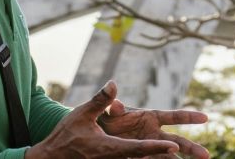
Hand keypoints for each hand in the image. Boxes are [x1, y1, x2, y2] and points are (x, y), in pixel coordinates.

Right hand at [26, 81, 187, 158]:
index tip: (173, 148)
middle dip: (162, 156)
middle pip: (143, 158)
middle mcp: (113, 158)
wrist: (51, 156)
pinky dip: (142, 158)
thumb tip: (114, 84)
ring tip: (176, 158)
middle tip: (183, 154)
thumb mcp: (82, 113)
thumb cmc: (66, 134)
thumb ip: (100, 100)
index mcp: (109, 147)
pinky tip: (152, 156)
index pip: (138, 148)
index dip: (156, 148)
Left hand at [100, 96, 209, 158]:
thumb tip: (115, 104)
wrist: (99, 134)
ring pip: (169, 156)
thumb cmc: (107, 119)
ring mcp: (150, 148)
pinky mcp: (142, 157)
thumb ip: (113, 108)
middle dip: (191, 148)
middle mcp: (154, 133)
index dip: (189, 117)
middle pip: (177, 141)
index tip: (205, 118)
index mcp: (151, 117)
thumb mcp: (110, 113)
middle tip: (206, 156)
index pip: (173, 116)